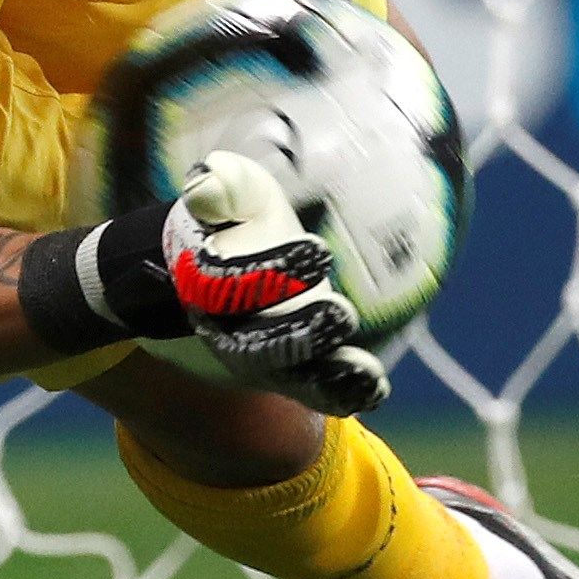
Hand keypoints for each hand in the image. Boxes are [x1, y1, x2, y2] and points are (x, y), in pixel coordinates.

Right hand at [163, 152, 389, 414]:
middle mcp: (228, 329)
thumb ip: (221, 184)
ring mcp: (260, 358)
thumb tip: (204, 188)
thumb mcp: (233, 190)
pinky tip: (374, 388)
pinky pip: (314, 393)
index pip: (228, 284)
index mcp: (205, 283)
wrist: (237, 262)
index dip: (271, 271)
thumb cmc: (239, 218)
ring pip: (288, 377)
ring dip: (326, 378)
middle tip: (343, 314)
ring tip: (365, 371)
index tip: (319, 251)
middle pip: (255, 345)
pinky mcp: (292, 373)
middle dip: (300, 334)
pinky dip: (343, 394)